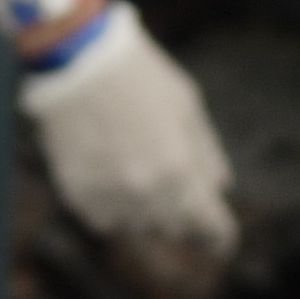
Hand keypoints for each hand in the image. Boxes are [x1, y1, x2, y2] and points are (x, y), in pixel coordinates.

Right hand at [20, 1, 237, 259]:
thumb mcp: (189, 108)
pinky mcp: (78, 195)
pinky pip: (105, 219)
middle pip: (176, 229)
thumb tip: (220, 189)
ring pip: (139, 228)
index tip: (221, 236)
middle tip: (178, 189)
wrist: (77, 61)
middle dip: (184, 216)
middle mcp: (146, 194)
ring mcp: (109, 197)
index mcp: (180, 172)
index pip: (212, 228)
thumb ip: (208, 155)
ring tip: (139, 169)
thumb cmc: (140, 78)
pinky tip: (112, 173)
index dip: (220, 235)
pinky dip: (114, 207)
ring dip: (148, 211)